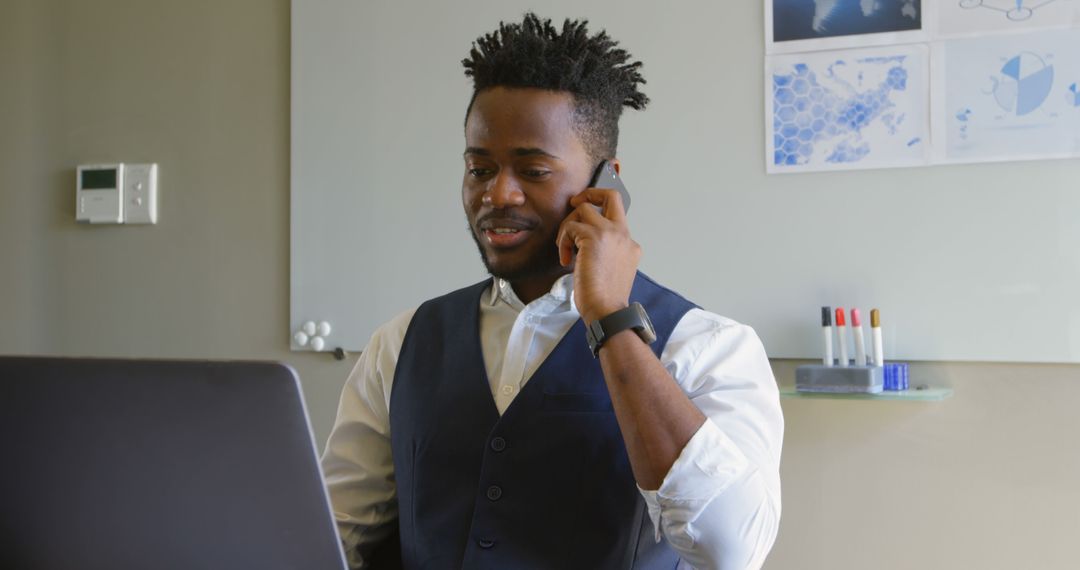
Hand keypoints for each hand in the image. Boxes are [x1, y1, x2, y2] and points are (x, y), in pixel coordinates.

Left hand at [555, 188, 640, 323]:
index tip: (585, 216)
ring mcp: (610, 233)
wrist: (608, 310)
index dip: (599, 210)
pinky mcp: (593, 237)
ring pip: (584, 209)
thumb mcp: (611, 271)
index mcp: (630, 244)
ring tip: (565, 248)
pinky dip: (562, 242)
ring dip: (568, 226)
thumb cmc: (605, 298)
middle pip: (611, 196)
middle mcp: (624, 234)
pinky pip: (570, 227)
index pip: (617, 214)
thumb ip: (605, 253)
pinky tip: (566, 260)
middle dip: (590, 194)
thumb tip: (581, 243)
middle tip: (574, 204)